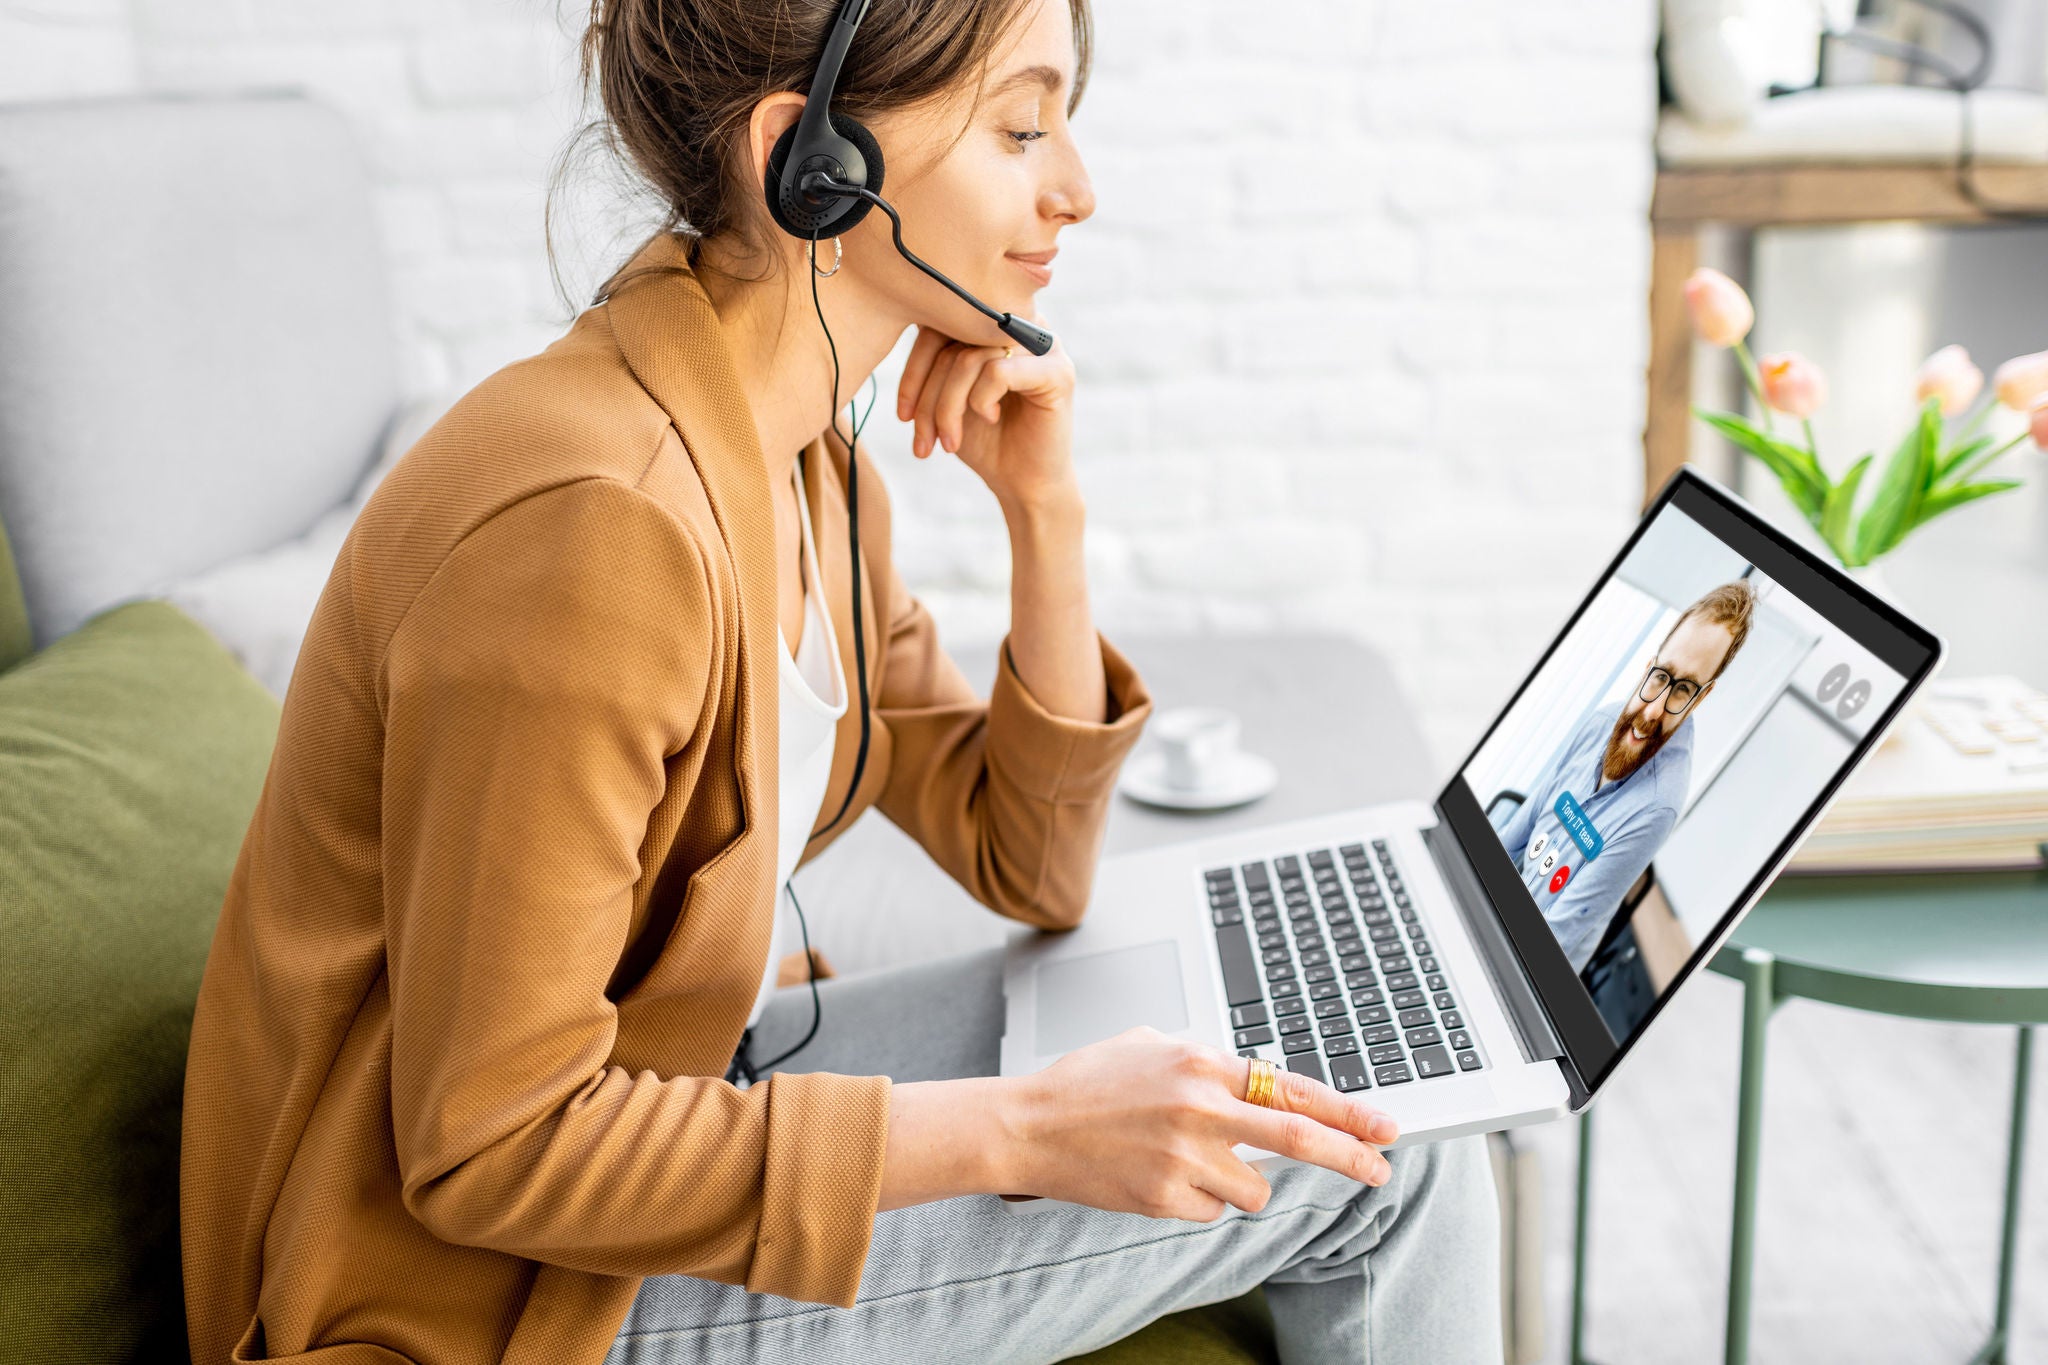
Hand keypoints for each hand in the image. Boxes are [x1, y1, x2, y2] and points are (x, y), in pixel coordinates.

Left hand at [895, 319, 1076, 512]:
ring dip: (948, 407)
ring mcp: (1044, 347)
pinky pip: (997, 372)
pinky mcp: (1057, 372)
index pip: (940, 323)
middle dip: (928, 395)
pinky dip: (980, 402)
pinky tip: (990, 419)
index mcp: (995, 326)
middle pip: (952, 340)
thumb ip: (934, 358)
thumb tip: (900, 321)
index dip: (913, 369)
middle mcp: (1021, 326)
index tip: (904, 415)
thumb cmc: (986, 441)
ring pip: (970, 359)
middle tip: (923, 439)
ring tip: (949, 441)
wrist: (1025, 484)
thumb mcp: (947, 397)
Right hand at [1000, 1026, 1398, 1220]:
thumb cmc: (1087, 1083)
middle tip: (1381, 1168)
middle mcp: (1198, 1108)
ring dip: (1241, 1182)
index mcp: (1199, 1061)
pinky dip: (1198, 1199)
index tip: (1382, 1126)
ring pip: (1254, 1189)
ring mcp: (1182, 1157)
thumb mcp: (1151, 1046)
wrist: (1029, 1126)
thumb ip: (1206, 1064)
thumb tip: (1255, 1082)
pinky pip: (1211, 1210)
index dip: (1346, 1110)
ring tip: (1192, 1162)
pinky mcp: (1163, 1198)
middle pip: (1298, 1139)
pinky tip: (1159, 1176)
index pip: (1292, 1087)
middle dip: (1350, 1157)